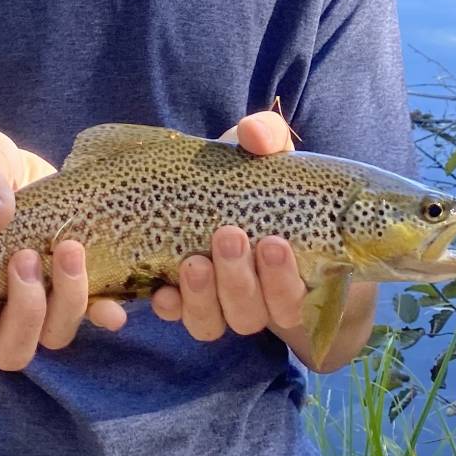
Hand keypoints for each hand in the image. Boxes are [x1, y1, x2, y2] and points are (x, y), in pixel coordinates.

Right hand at [0, 128, 120, 368]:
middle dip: (25, 312)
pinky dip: (103, 312)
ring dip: (66, 303)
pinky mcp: (72, 291)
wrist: (8, 168)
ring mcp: (38, 307)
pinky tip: (114, 306)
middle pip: (10, 352)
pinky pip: (91, 316)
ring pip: (53, 337)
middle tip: (26, 258)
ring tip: (68, 249)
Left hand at [149, 112, 308, 339]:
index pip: (294, 301)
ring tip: (194, 262)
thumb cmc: (254, 181)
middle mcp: (253, 300)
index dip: (284, 282)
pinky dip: (168, 309)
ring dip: (203, 297)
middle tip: (228, 237)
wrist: (216, 197)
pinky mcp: (179, 303)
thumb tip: (253, 132)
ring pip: (211, 323)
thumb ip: (267, 140)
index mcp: (287, 275)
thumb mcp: (265, 158)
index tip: (273, 242)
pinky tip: (161, 294)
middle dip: (239, 280)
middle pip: (250, 314)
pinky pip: (173, 317)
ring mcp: (214, 305)